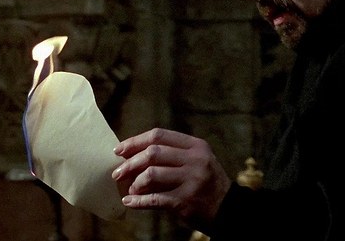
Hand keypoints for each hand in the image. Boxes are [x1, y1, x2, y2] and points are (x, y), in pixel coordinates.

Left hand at [113, 128, 231, 230]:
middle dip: (130, 163)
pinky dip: (138, 202)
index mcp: (196, 146)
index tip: (119, 150)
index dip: (135, 141)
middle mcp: (196, 160)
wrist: (227, 209)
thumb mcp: (196, 161)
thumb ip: (171, 155)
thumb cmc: (205, 183)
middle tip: (117, 173)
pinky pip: (155, 199)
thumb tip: (131, 155)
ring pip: (151, 174)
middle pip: (153, 153)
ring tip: (130, 190)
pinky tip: (129, 202)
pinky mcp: (186, 201)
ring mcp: (192, 180)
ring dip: (135, 183)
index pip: (159, 135)